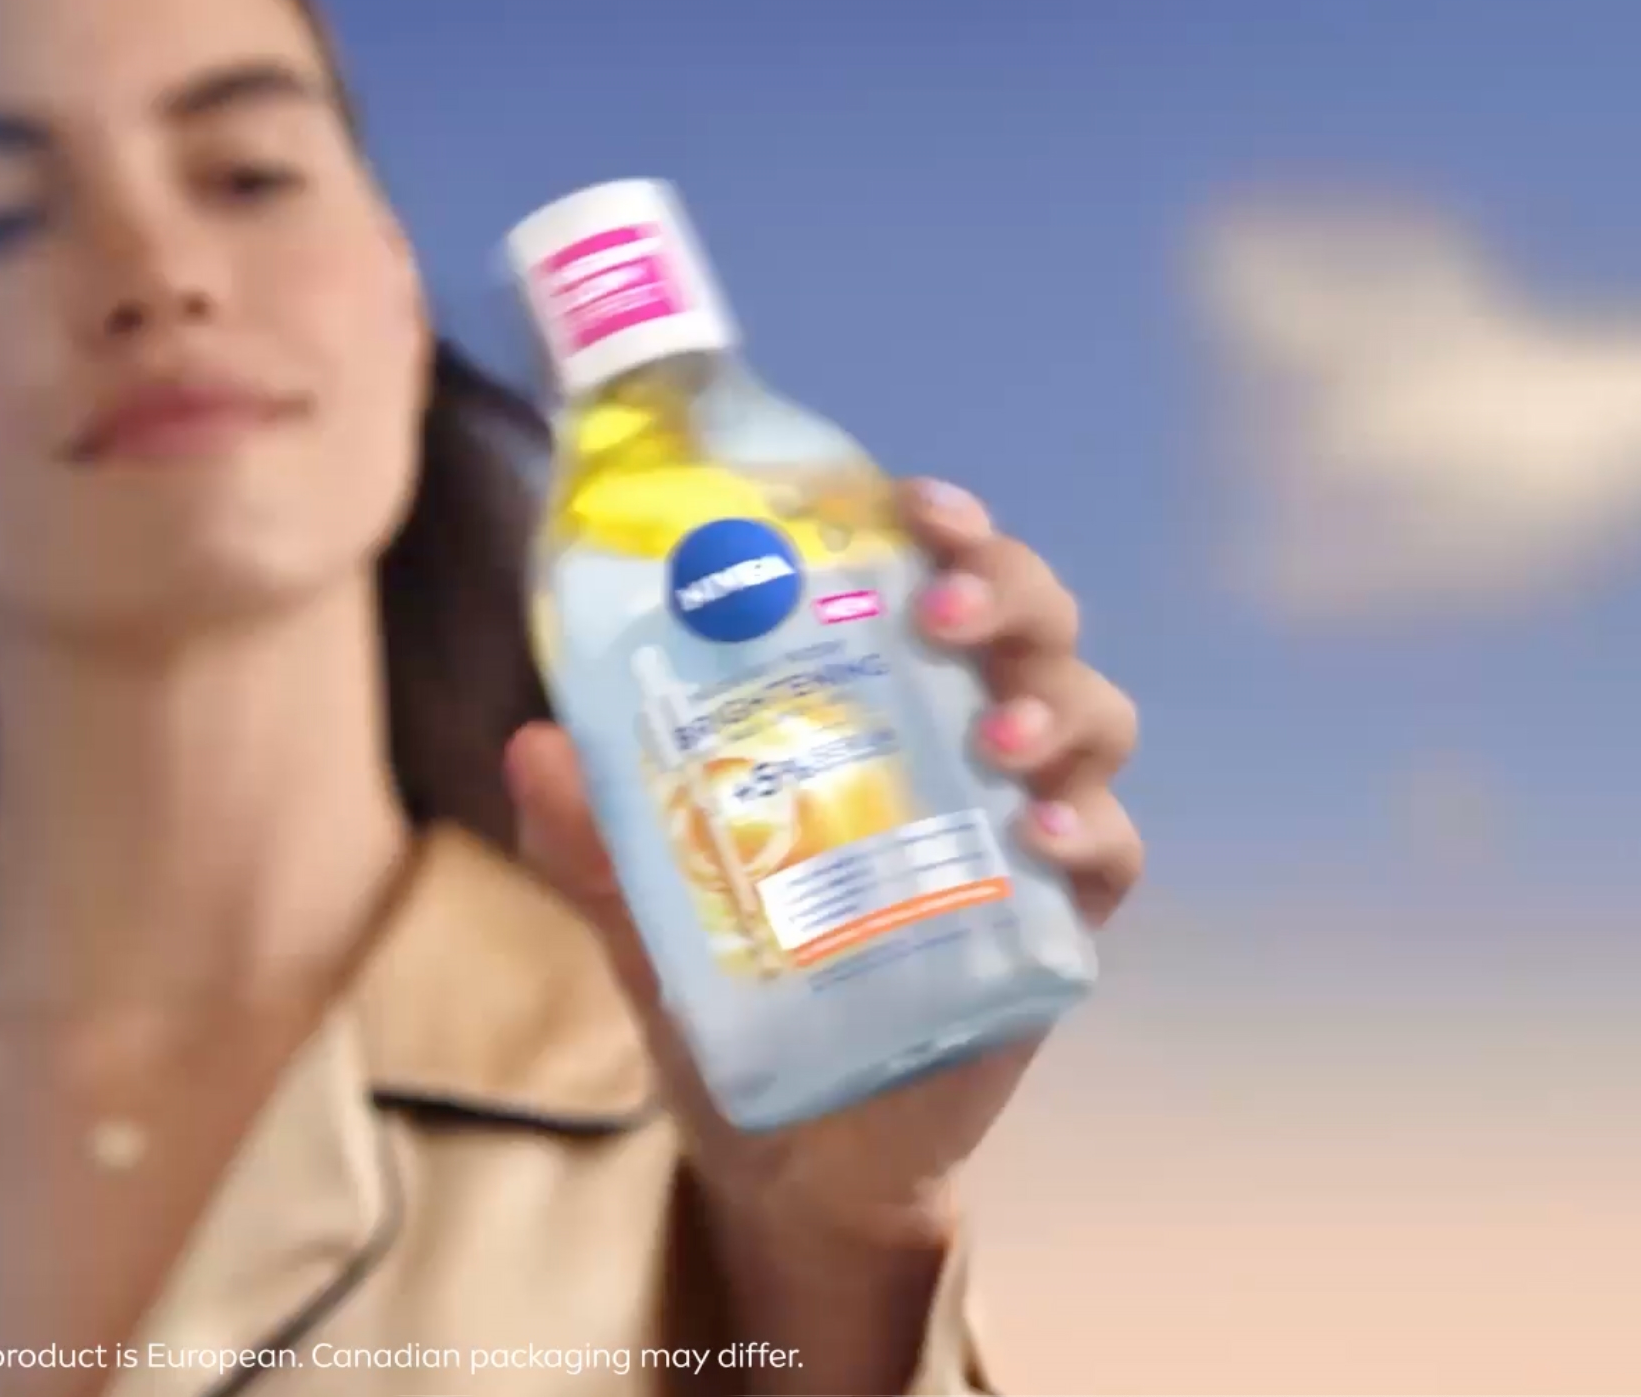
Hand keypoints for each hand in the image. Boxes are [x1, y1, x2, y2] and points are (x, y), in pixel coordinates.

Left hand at [505, 478, 1142, 1372]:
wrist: (784, 1139)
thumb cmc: (723, 979)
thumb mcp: (637, 898)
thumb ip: (588, 827)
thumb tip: (532, 745)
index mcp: (873, 698)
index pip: (928, 575)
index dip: (941, 526)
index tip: (911, 503)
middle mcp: (962, 737)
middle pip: (1031, 622)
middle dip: (1004, 590)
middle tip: (939, 610)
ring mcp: (1020, 826)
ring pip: (1091, 716)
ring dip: (1055, 703)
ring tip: (995, 732)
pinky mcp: (1055, 923)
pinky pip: (1110, 854)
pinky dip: (1092, 831)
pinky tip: (1046, 834)